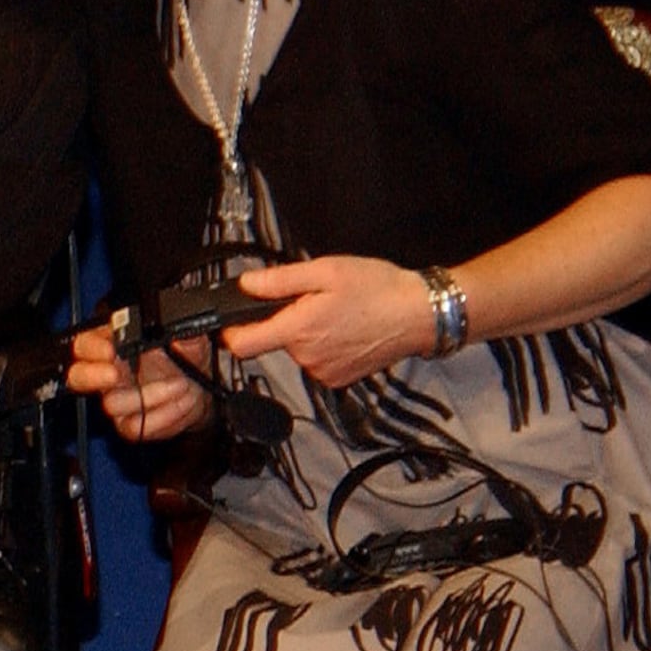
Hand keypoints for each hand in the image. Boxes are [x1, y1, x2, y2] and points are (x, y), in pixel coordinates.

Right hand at [66, 322, 212, 442]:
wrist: (202, 389)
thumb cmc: (188, 359)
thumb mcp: (189, 337)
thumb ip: (180, 330)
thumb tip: (177, 326)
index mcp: (115, 345)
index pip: (85, 344)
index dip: (92, 347)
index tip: (110, 350)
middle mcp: (107, 374)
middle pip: (77, 377)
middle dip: (92, 376)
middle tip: (114, 374)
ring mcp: (116, 401)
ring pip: (112, 404)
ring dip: (152, 395)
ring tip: (181, 384)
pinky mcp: (129, 425)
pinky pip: (137, 426)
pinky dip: (164, 415)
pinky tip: (181, 403)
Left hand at [229, 254, 439, 387]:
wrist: (420, 314)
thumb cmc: (379, 290)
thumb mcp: (326, 271)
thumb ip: (280, 280)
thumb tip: (246, 284)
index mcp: (299, 330)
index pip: (242, 344)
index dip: (230, 332)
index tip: (230, 322)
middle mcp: (308, 357)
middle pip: (274, 341)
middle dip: (285, 320)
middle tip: (313, 301)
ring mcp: (324, 372)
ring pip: (297, 351)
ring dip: (306, 333)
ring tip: (336, 313)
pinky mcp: (338, 379)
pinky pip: (317, 361)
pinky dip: (324, 346)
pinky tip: (345, 330)